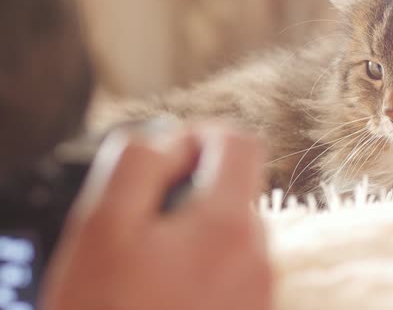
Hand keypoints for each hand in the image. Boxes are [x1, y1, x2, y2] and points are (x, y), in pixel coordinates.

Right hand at [39, 125, 271, 309]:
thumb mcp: (102, 228)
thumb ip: (139, 163)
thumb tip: (172, 140)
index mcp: (229, 227)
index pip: (240, 143)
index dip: (201, 133)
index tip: (169, 153)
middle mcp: (258, 258)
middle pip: (235, 190)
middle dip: (191, 190)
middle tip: (140, 223)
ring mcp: (258, 291)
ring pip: (230, 231)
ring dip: (192, 231)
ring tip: (146, 268)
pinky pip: (231, 268)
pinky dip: (200, 264)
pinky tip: (163, 291)